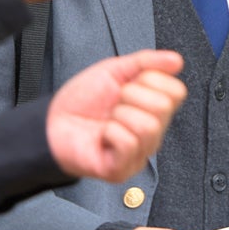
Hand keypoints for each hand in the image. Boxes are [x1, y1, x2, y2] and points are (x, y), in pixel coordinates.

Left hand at [46, 49, 186, 181]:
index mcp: (153, 107)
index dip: (151, 80)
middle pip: (164, 107)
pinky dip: (110, 133)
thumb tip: (176, 60)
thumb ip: (146, 62)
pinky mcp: (123, 169)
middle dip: (132, 96)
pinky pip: (129, 142)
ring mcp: (139, 152)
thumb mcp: (113, 70)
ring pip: (148, 126)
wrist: (51, 123)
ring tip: (108, 120)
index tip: (129, 83)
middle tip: (115, 103)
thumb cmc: (81, 101)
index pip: (177, 92)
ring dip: (120, 116)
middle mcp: (152, 131)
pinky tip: (103, 137)